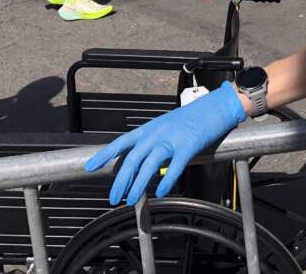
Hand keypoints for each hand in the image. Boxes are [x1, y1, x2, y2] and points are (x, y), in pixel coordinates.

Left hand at [85, 81, 246, 205]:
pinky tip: (160, 191)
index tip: (90, 166)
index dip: (104, 154)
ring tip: (131, 199)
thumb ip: (153, 143)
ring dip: (138, 183)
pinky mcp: (189, 145)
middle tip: (113, 197)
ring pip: (150, 163)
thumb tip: (140, 163)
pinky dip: (166, 180)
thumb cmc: (192, 118)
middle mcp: (157, 132)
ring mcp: (173, 138)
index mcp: (149, 128)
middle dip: (121, 179)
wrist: (216, 106)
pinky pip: (175, 166)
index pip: (121, 142)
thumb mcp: (166, 126)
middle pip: (133, 158)